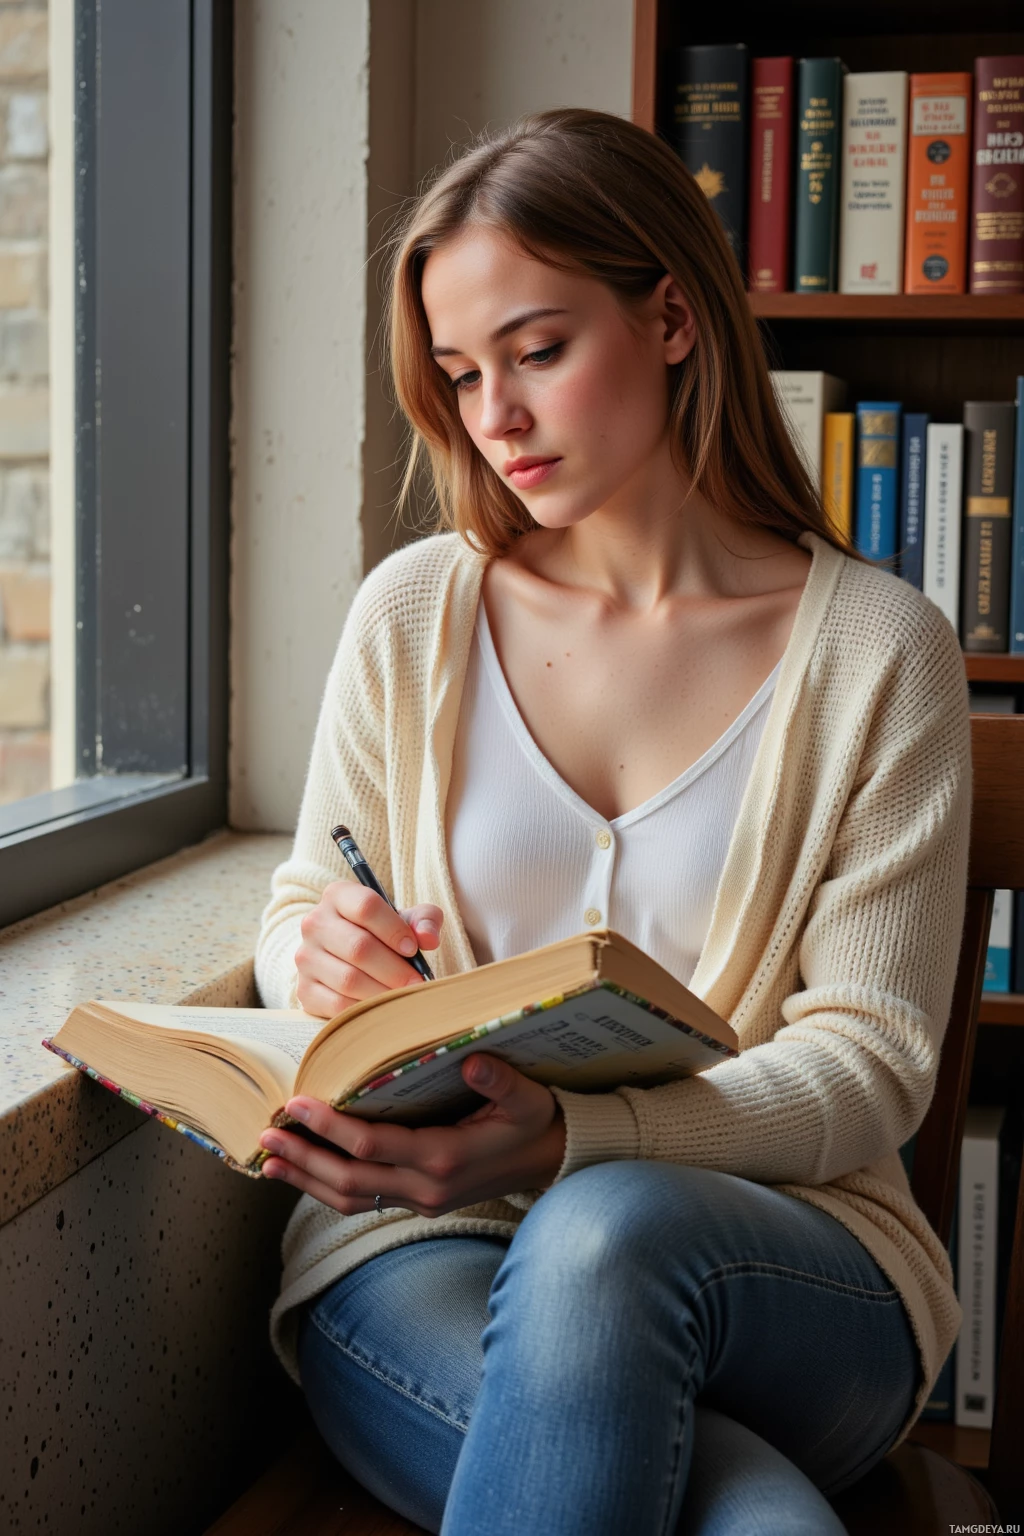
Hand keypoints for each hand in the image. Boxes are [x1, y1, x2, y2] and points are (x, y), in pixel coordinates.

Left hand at [258, 1053, 566, 1215]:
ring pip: (349, 1197)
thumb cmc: (536, 1122)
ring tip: (270, 1159)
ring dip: (306, 1179)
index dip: (329, 1127)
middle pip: (347, 1179)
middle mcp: (425, 1188)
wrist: (553, 1161)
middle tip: (265, 1135)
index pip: (371, 1146)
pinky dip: (327, 1186)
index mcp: (445, 1158)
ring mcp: (420, 1200)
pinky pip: (363, 1199)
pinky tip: (304, 1171)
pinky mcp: (417, 1201)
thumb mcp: (528, 1098)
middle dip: (303, 1157)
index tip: (298, 1103)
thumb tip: (472, 1061)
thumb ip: (500, 1082)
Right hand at [295, 879, 443, 1018]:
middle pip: (359, 947)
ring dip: (383, 992)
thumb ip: (424, 920)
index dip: (395, 930)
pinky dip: (365, 1009)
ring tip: (404, 997)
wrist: (351, 958)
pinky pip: (337, 1004)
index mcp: (338, 896)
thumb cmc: (384, 933)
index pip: (366, 907)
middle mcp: (315, 923)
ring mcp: (306, 957)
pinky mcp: (305, 989)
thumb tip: (428, 939)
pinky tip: (382, 1008)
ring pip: (349, 979)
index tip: (413, 949)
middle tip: (417, 983)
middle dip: (395, 969)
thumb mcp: (407, 918)